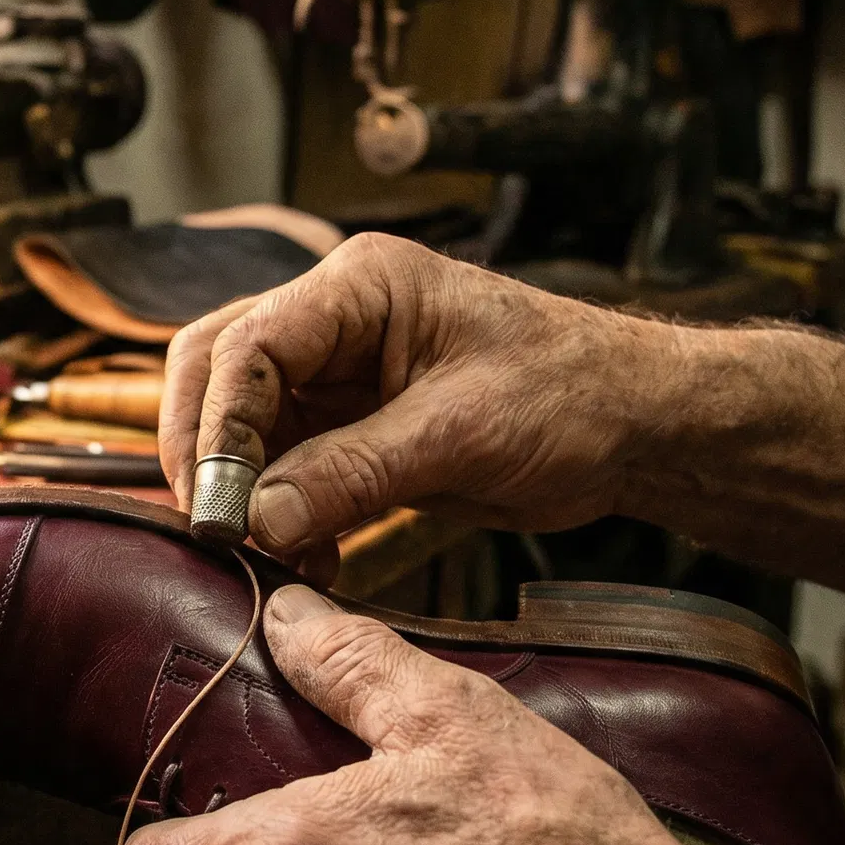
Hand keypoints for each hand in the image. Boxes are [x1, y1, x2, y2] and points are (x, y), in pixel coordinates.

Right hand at [159, 234, 676, 563]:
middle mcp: (334, 320)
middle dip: (206, 450)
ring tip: (263, 553)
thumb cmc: (572, 397)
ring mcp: (337, 373)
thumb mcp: (460, 434)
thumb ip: (351, 472)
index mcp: (359, 287)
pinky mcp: (349, 426)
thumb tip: (258, 519)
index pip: (248, 345)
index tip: (219, 505)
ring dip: (242, 491)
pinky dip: (280, 514)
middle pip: (218, 370)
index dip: (219, 425)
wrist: (638, 426)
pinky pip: (283, 466)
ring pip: (241, 423)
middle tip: (211, 526)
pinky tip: (306, 557)